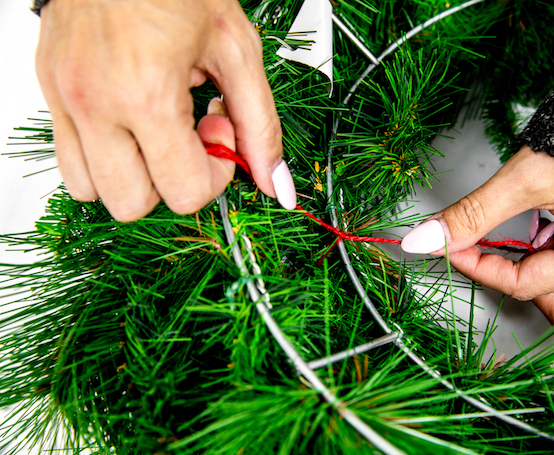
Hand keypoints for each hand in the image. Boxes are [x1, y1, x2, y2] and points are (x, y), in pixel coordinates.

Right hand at [36, 0, 294, 221]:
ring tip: (156, 128)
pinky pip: (69, 163)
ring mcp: (64, 99)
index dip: (213, 177)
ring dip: (134, 175)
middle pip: (131, 205)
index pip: (182, 192)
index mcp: (145, 93)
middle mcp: (94, 103)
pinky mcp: (48, 91)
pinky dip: (105, 158)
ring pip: (93, 193)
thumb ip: (261, 125)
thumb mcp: (236, 50)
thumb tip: (274, 182)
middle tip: (188, 136)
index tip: (218, 136)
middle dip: (170, 182)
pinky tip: (131, 121)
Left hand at [401, 146, 553, 329]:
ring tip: (523, 230)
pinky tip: (540, 220)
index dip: (477, 267)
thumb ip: (471, 214)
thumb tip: (426, 238)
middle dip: (519, 283)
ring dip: (535, 269)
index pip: (523, 285)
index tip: (450, 245)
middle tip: (493, 250)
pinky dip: (548, 250)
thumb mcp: (522, 179)